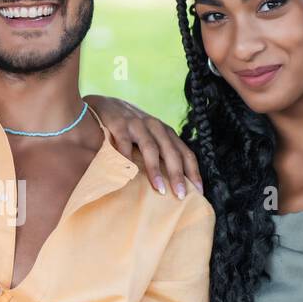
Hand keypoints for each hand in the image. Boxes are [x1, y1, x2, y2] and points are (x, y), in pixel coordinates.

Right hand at [84, 95, 201, 196]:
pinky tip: (129, 173)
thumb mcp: (149, 137)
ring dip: (156, 170)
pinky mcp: (119, 125)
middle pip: (171, 152)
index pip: (186, 153)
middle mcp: (155, 127)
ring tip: (160, 189)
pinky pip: (125, 143)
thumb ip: (159, 153)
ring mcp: (137, 125)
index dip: (193, 172)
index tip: (199, 192)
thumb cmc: (129, 128)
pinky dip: (128, 158)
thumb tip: (172, 184)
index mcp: (166, 133)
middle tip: (181, 196)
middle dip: (178, 175)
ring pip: (151, 148)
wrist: (104, 105)